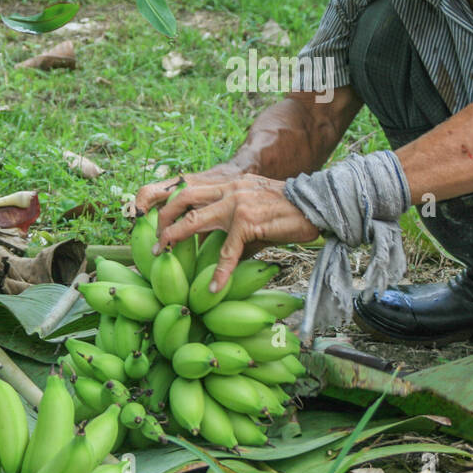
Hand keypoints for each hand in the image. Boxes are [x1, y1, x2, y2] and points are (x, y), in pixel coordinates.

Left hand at [140, 171, 320, 292]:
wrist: (318, 205)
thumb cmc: (289, 210)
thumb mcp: (255, 202)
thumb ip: (234, 214)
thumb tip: (218, 241)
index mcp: (229, 183)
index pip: (190, 187)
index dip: (170, 203)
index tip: (157, 221)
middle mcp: (229, 189)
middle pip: (183, 198)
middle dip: (163, 218)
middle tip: (154, 240)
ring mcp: (237, 204)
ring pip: (195, 221)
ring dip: (175, 238)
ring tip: (163, 256)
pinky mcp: (248, 222)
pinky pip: (227, 251)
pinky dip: (219, 272)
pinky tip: (213, 288)